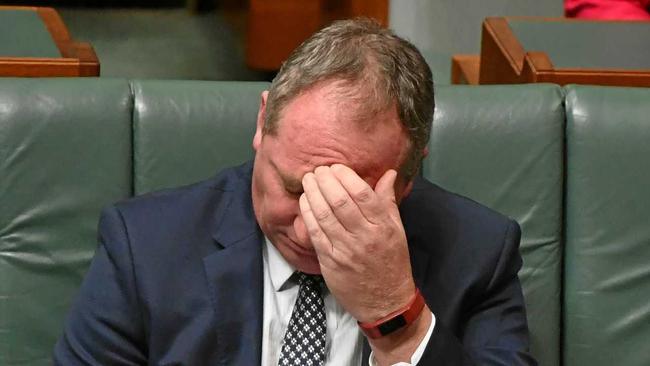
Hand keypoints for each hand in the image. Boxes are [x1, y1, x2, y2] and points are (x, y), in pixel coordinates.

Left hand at [299, 164, 415, 321]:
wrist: (385, 302)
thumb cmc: (392, 262)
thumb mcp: (397, 230)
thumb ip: (388, 201)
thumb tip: (389, 173)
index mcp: (383, 226)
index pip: (362, 194)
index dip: (345, 176)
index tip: (336, 167)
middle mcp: (364, 236)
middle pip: (340, 201)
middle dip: (325, 181)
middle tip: (318, 170)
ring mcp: (346, 250)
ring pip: (325, 215)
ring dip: (313, 194)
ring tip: (308, 180)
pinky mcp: (330, 262)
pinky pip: (316, 233)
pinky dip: (308, 214)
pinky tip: (305, 202)